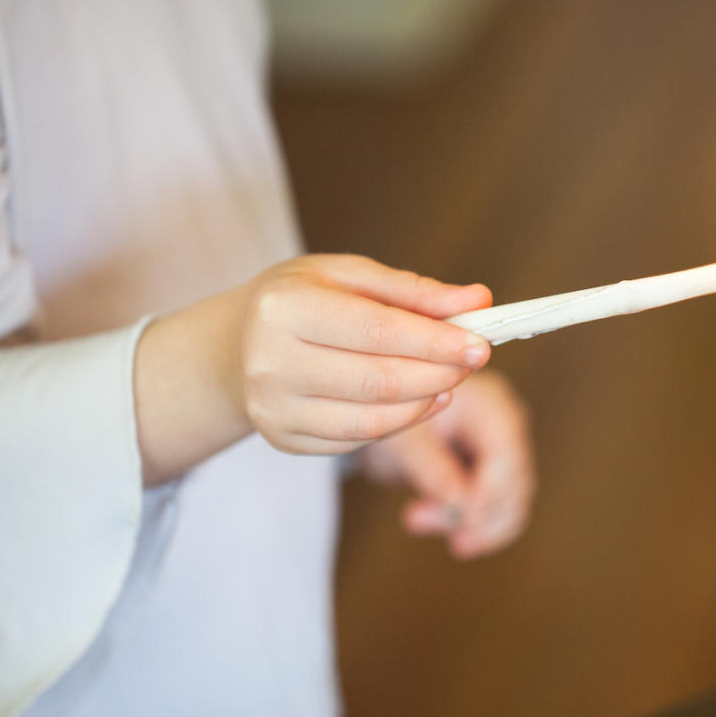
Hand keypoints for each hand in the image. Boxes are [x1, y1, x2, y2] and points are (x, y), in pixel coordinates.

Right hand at [135, 254, 492, 483]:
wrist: (234, 345)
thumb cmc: (301, 301)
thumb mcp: (346, 276)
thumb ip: (412, 290)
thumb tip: (479, 299)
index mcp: (284, 307)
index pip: (376, 331)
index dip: (435, 341)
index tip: (481, 343)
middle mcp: (270, 362)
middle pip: (378, 380)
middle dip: (439, 373)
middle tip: (476, 360)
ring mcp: (273, 408)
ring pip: (372, 420)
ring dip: (425, 401)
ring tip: (452, 380)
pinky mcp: (284, 439)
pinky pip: (358, 440)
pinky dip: (401, 423)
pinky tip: (423, 401)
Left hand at [359, 369, 534, 559]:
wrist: (384, 408)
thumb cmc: (393, 413)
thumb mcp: (404, 439)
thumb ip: (432, 469)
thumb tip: (460, 505)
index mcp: (493, 408)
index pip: (506, 461)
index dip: (484, 498)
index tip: (454, 523)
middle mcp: (509, 429)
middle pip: (515, 487)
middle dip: (474, 517)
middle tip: (415, 520)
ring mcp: (505, 451)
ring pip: (512, 506)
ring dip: (474, 529)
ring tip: (417, 522)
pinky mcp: (495, 474)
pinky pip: (499, 512)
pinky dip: (477, 530)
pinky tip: (452, 539)